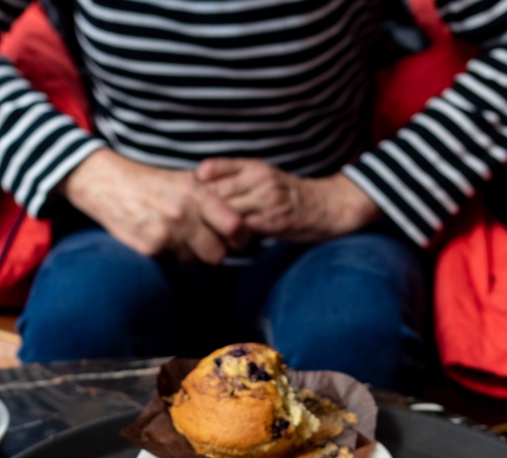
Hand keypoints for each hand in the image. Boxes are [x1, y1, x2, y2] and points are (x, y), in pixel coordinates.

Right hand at [62, 149, 249, 264]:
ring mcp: (165, 235)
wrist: (109, 185)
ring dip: (194, 254)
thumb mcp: (185, 180)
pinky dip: (173, 255)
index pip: (234, 226)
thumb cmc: (151, 182)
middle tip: (212, 244)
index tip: (238, 238)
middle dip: (217, 252)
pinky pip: (174, 262)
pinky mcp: (149, 249)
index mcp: (195, 194)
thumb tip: (238, 223)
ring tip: (183, 237)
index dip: (241, 237)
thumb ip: (211, 199)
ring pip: (196, 261)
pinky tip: (164, 239)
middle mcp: (182, 215)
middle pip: (217, 254)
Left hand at [196, 158, 378, 242]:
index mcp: (252, 166)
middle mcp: (258, 179)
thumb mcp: (263, 178)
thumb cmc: (290, 196)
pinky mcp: (272, 220)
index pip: (209, 171)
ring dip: (208, 225)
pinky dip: (225, 237)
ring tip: (194, 236)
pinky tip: (217, 243)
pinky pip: (239, 229)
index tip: (179, 200)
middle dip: (194, 209)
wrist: (327, 206)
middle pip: (212, 192)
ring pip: (223, 211)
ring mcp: (265, 199)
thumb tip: (198, 188)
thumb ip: (234, 181)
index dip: (190, 188)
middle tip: (179, 222)